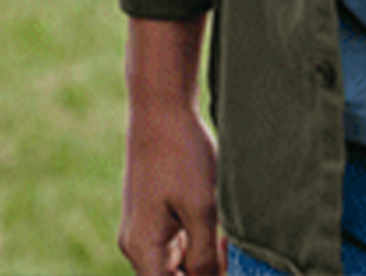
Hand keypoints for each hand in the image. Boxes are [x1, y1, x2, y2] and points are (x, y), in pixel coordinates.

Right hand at [119, 99, 222, 275]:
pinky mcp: (151, 218)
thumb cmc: (181, 155)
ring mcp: (142, 231)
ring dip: (204, 262)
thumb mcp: (202, 210)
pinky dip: (198, 246)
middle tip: (230, 253)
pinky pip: (176, 248)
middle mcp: (136, 246)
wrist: (160, 106)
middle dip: (206, 274)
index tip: (227, 269)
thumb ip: (205, 259)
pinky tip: (218, 229)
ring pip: (177, 268)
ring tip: (226, 239)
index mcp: (143, 249)